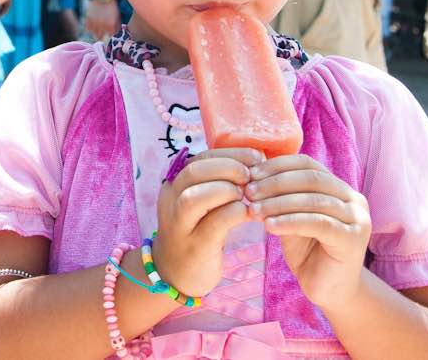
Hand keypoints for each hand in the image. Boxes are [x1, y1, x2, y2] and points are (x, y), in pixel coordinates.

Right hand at [84, 0, 121, 40]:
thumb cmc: (111, 4)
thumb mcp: (117, 15)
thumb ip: (117, 25)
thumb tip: (116, 32)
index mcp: (111, 25)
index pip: (111, 35)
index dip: (111, 35)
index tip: (110, 34)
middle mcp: (102, 25)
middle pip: (101, 37)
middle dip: (103, 37)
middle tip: (104, 35)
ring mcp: (94, 23)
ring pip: (94, 34)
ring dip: (96, 34)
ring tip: (98, 32)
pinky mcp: (88, 19)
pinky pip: (88, 29)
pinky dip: (90, 29)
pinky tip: (93, 26)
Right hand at [153, 148, 262, 297]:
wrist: (173, 274)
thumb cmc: (195, 231)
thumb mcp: (199, 203)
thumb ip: (216, 183)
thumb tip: (255, 163)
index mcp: (174, 184)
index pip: (200, 157)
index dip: (231, 153)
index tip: (256, 157)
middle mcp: (171, 200)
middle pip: (194, 171)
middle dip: (228, 167)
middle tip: (251, 175)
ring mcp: (180, 224)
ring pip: (196, 197)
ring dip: (227, 189)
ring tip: (247, 194)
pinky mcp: (194, 246)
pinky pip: (213, 224)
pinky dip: (234, 213)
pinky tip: (248, 213)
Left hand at [245, 154, 370, 309]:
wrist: (329, 291)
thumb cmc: (307, 252)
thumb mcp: (291, 218)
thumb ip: (281, 197)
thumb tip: (251, 175)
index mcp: (339, 187)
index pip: (307, 164)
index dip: (277, 166)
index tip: (249, 174)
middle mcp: (353, 199)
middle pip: (311, 178)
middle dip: (275, 183)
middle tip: (248, 192)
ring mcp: (357, 218)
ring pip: (313, 200)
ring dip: (279, 203)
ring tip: (253, 209)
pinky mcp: (353, 239)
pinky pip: (318, 223)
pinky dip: (290, 221)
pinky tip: (269, 226)